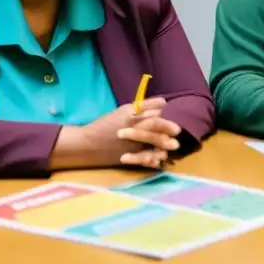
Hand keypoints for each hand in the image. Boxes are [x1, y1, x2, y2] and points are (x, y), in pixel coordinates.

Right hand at [52, 98, 181, 169]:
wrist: (86, 145)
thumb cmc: (105, 125)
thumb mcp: (122, 111)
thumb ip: (142, 108)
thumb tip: (163, 103)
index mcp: (130, 114)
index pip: (152, 110)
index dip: (164, 111)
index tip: (170, 110)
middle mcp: (131, 127)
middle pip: (154, 124)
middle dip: (168, 126)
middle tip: (177, 130)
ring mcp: (129, 143)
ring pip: (151, 141)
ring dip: (163, 143)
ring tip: (172, 145)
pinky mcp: (127, 156)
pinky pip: (144, 158)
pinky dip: (152, 159)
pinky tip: (160, 159)